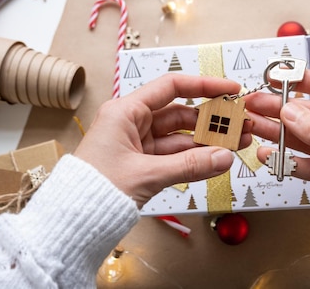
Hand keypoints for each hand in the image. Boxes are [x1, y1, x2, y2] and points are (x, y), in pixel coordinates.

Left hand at [74, 74, 251, 207]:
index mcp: (125, 112)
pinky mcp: (141, 164)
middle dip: (211, 120)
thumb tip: (224, 157)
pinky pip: (174, 156)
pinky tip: (216, 159)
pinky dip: (194, 158)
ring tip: (236, 143)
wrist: (70, 223)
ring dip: (207, 141)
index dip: (204, 85)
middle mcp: (131, 123)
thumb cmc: (93, 191)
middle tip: (239, 124)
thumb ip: (189, 165)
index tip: (229, 89)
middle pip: (180, 113)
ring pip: (180, 137)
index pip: (171, 87)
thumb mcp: (147, 175)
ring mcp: (137, 145)